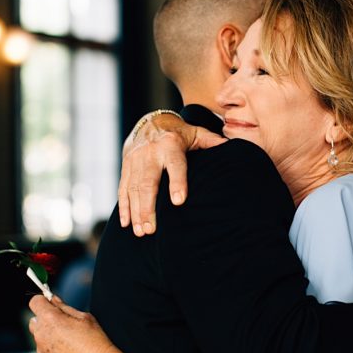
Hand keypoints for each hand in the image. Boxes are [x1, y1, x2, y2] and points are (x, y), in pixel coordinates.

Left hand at [29, 294, 114, 352]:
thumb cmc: (95, 340)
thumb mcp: (83, 317)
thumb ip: (64, 307)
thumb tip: (53, 300)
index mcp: (50, 319)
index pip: (35, 302)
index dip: (43, 301)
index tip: (51, 303)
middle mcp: (41, 335)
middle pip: (34, 321)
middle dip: (45, 319)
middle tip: (62, 322)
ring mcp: (42, 352)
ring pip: (40, 338)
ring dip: (49, 336)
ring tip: (69, 341)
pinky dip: (53, 351)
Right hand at [118, 113, 224, 234]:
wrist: (150, 122)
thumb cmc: (179, 133)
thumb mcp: (195, 132)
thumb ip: (211, 141)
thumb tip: (229, 146)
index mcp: (171, 144)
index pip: (175, 165)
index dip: (177, 182)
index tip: (178, 201)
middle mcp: (150, 153)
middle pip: (148, 182)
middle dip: (148, 207)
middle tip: (151, 229)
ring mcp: (135, 160)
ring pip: (133, 188)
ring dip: (136, 212)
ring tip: (141, 231)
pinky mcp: (126, 166)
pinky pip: (123, 188)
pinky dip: (124, 206)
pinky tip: (126, 223)